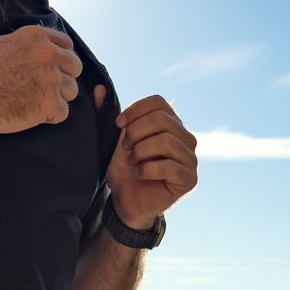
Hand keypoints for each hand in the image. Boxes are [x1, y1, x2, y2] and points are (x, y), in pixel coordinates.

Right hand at [0, 25, 81, 133]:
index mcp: (35, 37)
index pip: (66, 44)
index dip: (60, 56)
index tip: (52, 66)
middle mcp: (48, 55)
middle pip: (75, 67)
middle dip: (65, 76)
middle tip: (49, 86)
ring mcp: (51, 81)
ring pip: (72, 91)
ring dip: (59, 97)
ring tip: (42, 102)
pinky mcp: (49, 105)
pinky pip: (63, 112)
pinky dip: (51, 116)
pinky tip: (37, 116)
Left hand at [102, 93, 197, 227]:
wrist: (125, 200)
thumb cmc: (123, 169)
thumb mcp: (113, 139)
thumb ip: (108, 114)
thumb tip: (98, 88)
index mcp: (171, 123)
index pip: (158, 102)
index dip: (135, 110)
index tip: (119, 124)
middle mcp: (186, 137)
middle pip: (162, 120)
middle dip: (136, 133)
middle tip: (126, 149)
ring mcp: (191, 158)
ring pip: (165, 141)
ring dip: (140, 153)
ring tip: (134, 162)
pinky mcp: (190, 179)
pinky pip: (168, 166)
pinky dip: (146, 170)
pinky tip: (140, 175)